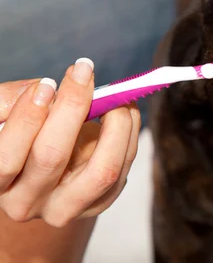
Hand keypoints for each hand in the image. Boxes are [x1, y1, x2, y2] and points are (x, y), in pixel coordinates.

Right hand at [0, 59, 139, 226]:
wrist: (45, 169)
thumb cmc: (21, 134)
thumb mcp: (3, 118)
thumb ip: (10, 102)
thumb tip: (45, 89)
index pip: (6, 159)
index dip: (26, 119)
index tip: (47, 84)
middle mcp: (26, 203)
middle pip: (52, 158)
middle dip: (71, 108)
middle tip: (83, 74)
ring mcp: (65, 208)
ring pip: (101, 172)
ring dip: (115, 126)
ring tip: (116, 95)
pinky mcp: (98, 204)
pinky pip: (122, 170)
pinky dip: (130, 135)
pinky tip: (125, 110)